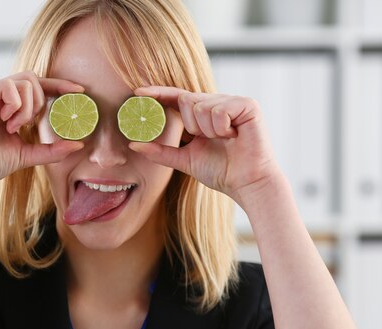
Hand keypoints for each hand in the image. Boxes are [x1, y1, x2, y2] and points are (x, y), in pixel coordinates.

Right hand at [0, 71, 84, 187]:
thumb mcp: (27, 155)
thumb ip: (51, 150)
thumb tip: (79, 144)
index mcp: (12, 107)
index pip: (40, 87)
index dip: (60, 85)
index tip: (80, 91)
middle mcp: (1, 96)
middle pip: (34, 79)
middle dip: (40, 102)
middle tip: (28, 124)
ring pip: (24, 80)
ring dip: (27, 107)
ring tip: (14, 126)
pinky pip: (9, 85)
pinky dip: (15, 104)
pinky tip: (6, 121)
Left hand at [129, 86, 280, 206]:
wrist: (246, 183)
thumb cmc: (221, 172)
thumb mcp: (184, 160)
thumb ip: (161, 151)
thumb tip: (134, 145)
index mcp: (202, 115)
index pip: (177, 98)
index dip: (158, 94)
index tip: (137, 92)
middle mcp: (217, 104)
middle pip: (186, 100)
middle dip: (191, 125)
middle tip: (207, 139)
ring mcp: (233, 102)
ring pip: (200, 105)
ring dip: (207, 130)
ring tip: (224, 140)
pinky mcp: (247, 105)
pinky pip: (218, 109)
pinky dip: (221, 127)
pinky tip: (234, 136)